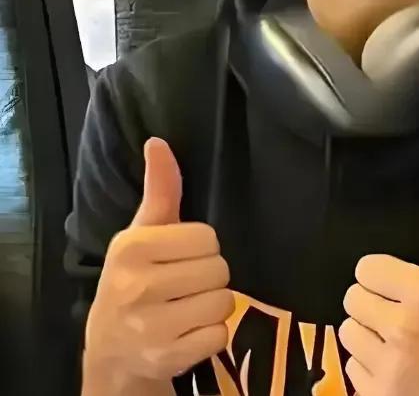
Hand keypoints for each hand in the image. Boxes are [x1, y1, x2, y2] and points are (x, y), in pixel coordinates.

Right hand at [84, 138, 233, 382]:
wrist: (110, 350)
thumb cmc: (133, 278)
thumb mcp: (141, 232)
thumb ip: (159, 188)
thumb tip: (158, 141)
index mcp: (131, 249)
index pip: (206, 236)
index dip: (201, 245)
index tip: (180, 255)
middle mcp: (136, 287)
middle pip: (219, 269)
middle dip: (210, 274)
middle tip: (186, 282)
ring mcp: (150, 328)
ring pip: (223, 301)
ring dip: (213, 305)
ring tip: (187, 306)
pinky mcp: (167, 360)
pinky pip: (220, 335)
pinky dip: (212, 334)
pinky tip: (188, 331)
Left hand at [340, 183, 418, 395]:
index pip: (367, 268)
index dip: (383, 276)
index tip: (402, 288)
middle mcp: (403, 329)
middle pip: (353, 298)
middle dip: (374, 303)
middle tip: (401, 315)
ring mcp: (390, 368)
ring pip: (348, 333)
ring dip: (368, 335)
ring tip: (398, 342)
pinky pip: (352, 369)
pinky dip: (370, 369)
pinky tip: (399, 370)